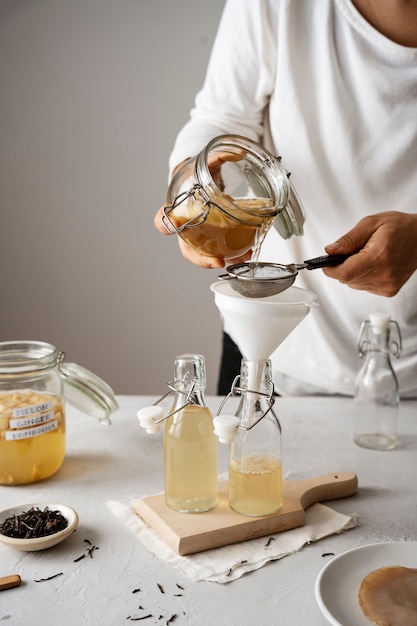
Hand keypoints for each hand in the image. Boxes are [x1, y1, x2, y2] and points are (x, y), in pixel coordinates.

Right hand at [154, 150, 249, 268]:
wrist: (202, 180)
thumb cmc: (198, 176)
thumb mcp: (206, 163)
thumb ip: (219, 156)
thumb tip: (238, 153)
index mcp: (177, 208)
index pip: (164, 218)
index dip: (167, 224)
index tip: (174, 226)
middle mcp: (186, 226)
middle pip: (186, 248)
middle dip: (201, 259)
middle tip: (218, 262)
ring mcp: (200, 234)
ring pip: (206, 254)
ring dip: (224, 259)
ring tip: (242, 257)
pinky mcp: (214, 237)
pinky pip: (221, 249)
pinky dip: (234, 253)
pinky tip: (248, 251)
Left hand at [323, 211, 416, 296]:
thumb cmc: (400, 228)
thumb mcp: (371, 223)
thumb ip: (348, 239)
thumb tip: (330, 251)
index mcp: (378, 257)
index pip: (345, 273)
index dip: (330, 269)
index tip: (325, 264)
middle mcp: (384, 274)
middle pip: (347, 279)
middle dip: (342, 267)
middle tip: (351, 252)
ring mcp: (387, 285)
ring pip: (354, 284)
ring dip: (353, 272)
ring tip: (366, 256)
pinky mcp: (389, 291)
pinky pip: (364, 287)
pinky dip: (363, 277)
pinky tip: (373, 265)